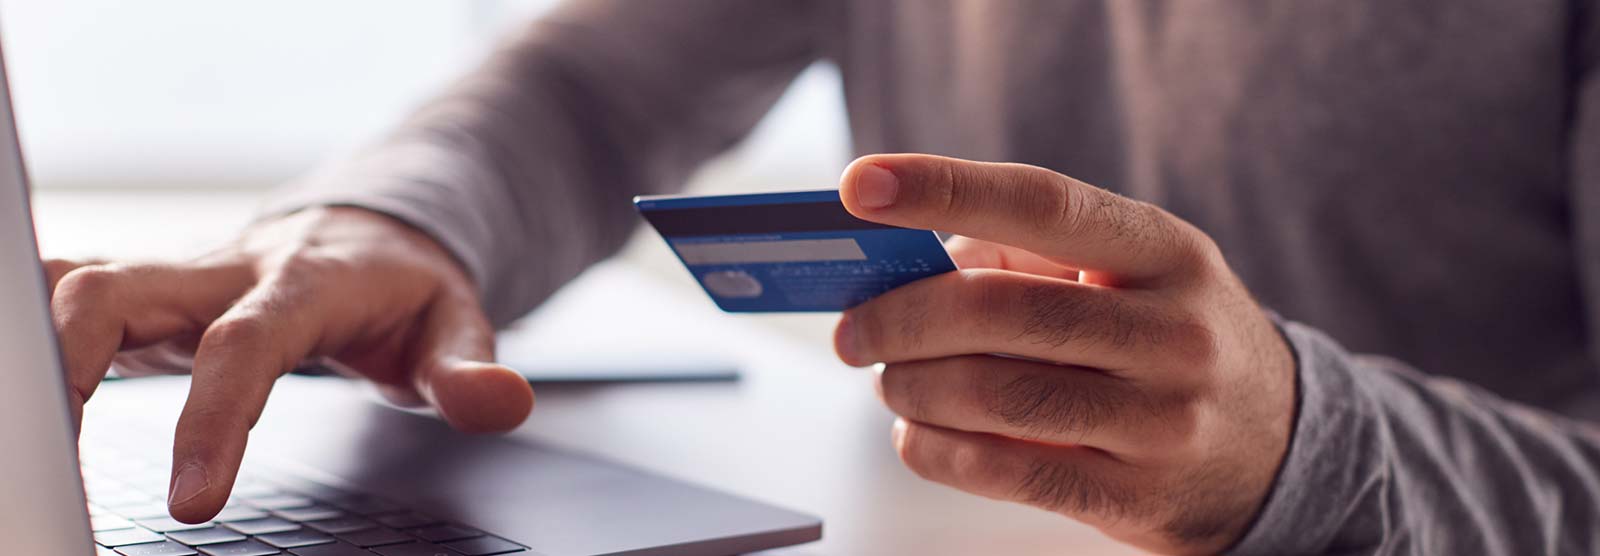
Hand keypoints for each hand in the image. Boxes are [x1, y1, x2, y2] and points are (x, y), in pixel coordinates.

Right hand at [47, 207, 533, 522]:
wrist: (374, 231)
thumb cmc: (406, 288)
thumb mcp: (455, 324)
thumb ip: (468, 369)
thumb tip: (502, 403)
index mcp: (304, 284)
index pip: (245, 346)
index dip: (213, 420)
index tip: (192, 501)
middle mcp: (225, 271)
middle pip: (121, 290)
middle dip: (72, 359)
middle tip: (57, 454)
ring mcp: (181, 278)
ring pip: (80, 287)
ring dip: (43, 350)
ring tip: (36, 437)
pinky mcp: (154, 294)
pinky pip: (76, 299)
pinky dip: (42, 339)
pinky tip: (36, 399)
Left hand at [835, 154, 1295, 553]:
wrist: (1279, 448)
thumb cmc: (1167, 341)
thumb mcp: (1131, 275)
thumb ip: (1026, 258)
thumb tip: (906, 269)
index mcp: (1165, 250)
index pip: (1042, 203)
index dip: (944, 188)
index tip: (861, 185)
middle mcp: (1174, 330)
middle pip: (999, 310)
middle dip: (899, 319)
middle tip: (853, 331)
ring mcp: (1162, 419)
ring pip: (993, 395)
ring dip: (912, 387)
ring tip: (889, 381)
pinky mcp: (1137, 495)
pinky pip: (1004, 470)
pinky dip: (936, 450)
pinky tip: (918, 434)